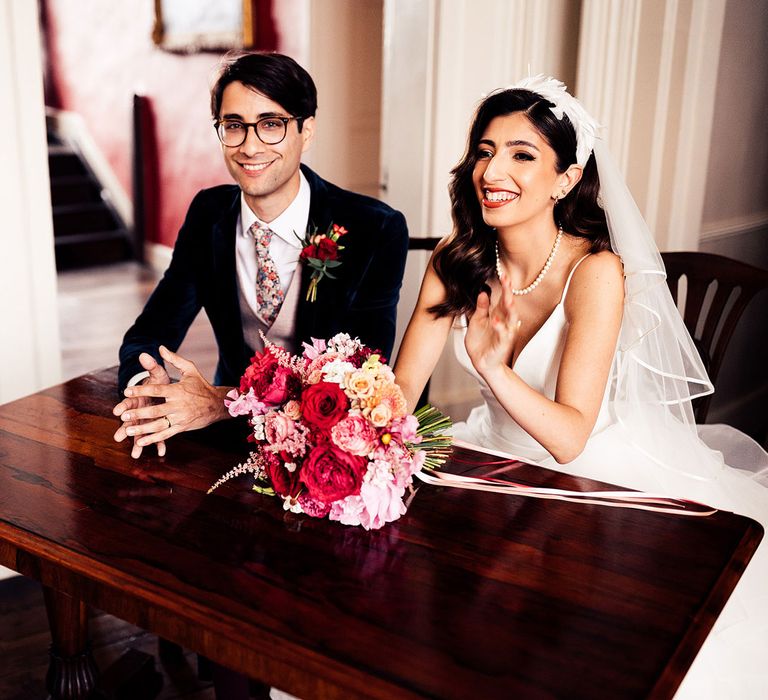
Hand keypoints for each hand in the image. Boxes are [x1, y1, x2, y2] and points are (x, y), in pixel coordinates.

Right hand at [113, 351, 169, 457]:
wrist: (163, 390)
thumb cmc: (158, 381)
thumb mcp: (156, 373)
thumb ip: (151, 366)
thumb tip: (144, 354)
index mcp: (137, 398)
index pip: (127, 402)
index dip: (123, 406)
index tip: (117, 411)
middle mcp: (139, 411)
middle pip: (129, 421)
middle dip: (125, 428)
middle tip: (118, 437)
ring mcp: (146, 420)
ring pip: (140, 432)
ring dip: (138, 442)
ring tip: (135, 454)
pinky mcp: (155, 425)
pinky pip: (157, 436)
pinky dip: (159, 443)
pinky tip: (162, 452)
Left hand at [114, 346, 229, 454]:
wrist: (217, 404)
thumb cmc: (201, 385)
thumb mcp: (190, 369)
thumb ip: (174, 359)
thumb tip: (160, 348)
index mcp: (178, 390)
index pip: (157, 390)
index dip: (141, 390)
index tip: (126, 391)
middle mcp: (179, 405)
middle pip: (156, 410)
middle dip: (139, 413)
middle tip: (123, 415)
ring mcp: (180, 418)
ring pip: (159, 425)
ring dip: (143, 428)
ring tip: (127, 430)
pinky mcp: (182, 427)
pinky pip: (166, 434)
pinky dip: (153, 439)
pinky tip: (140, 441)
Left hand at [465, 275, 520, 377]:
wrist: (480, 361)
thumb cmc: (480, 342)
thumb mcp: (476, 321)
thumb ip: (480, 308)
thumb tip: (483, 293)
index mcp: (497, 315)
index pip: (502, 298)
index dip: (504, 287)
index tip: (503, 274)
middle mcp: (503, 322)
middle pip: (509, 305)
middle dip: (509, 292)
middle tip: (507, 280)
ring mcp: (504, 332)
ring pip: (511, 318)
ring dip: (509, 308)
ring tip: (507, 299)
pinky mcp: (502, 343)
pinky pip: (503, 334)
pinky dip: (500, 327)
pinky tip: (495, 320)